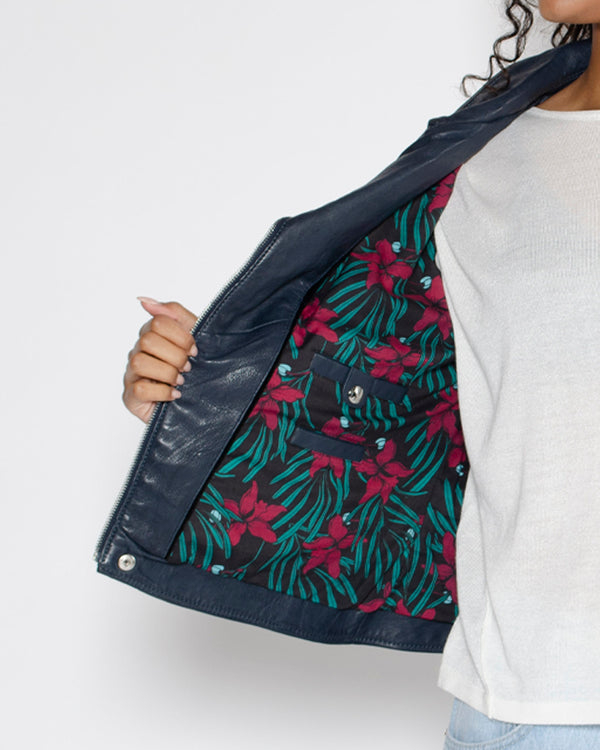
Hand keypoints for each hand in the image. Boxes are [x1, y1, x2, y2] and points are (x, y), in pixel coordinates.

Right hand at [122, 296, 198, 422]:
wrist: (205, 405)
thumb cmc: (199, 370)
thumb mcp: (195, 336)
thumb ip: (174, 314)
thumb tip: (142, 299)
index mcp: (152, 335)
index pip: (158, 322)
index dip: (181, 336)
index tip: (194, 351)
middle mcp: (138, 351)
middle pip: (148, 340)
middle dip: (175, 356)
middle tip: (188, 368)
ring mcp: (132, 374)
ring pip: (139, 362)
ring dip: (167, 373)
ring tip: (181, 382)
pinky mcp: (131, 397)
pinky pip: (139, 388)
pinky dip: (162, 391)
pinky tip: (175, 394)